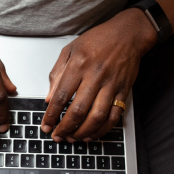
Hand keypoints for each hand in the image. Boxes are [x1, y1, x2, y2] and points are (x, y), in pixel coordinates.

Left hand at [41, 8, 156, 141]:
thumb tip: (49, 99)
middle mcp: (95, 76)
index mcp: (79, 65)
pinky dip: (102, 129)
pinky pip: (114, 116)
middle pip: (78, 110)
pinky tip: (92, 134)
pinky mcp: (123, 91)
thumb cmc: (97, 40)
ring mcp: (111, 85)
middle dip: (65, 127)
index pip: (62, 96)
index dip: (52, 115)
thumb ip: (57, 74)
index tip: (46, 125)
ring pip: (97, 116)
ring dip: (83, 132)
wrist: (127, 34)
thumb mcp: (70, 50)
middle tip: (57, 136)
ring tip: (73, 138)